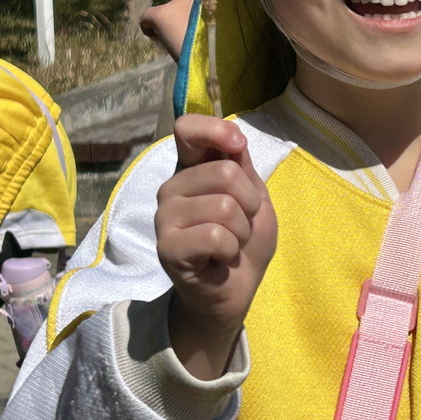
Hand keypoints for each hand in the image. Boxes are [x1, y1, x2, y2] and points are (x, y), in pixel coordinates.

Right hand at [156, 115, 276, 379]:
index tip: (237, 146)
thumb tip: (234, 136)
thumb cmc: (243, 241)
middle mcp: (172, 188)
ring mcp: (165, 217)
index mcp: (191, 169)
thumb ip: (242, 166)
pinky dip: (231, 249)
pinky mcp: (167, 247)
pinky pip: (215, 236)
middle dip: (250, 202)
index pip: (187, 129)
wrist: (235, 290)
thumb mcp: (254, 197)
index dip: (215, 130)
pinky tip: (220, 258)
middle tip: (242, 223)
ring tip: (231, 243)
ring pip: (224, 206)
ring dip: (242, 230)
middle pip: (224, 172)